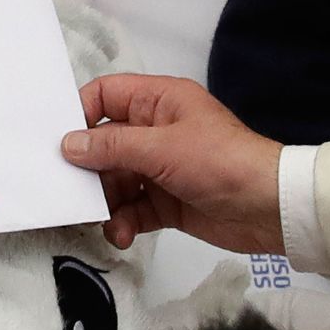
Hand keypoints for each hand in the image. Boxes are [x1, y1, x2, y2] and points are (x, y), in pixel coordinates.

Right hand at [61, 74, 283, 254]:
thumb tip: (69, 144)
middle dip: (88, 168)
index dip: (80, 114)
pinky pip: (131, 208)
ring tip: (105, 219)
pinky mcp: (165, 201)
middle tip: (69, 189)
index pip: (105, 96)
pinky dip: (123, 221)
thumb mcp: (161, 149)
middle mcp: (154, 130)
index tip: (59, 141)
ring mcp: (159, 167)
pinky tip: (122, 234)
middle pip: (104, 143)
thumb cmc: (221, 163)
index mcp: (157, 101)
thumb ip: (111, 146)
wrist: (270, 209)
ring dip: (105, 201)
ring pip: (114, 180)